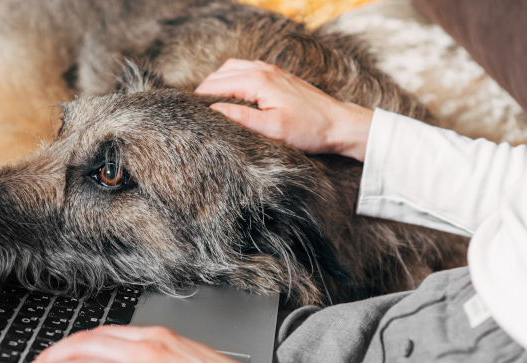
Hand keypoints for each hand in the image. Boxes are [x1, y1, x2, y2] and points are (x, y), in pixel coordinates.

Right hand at [195, 59, 373, 160]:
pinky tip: (232, 94)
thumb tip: (212, 109)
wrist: (340, 124)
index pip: (217, 84)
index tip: (186, 112)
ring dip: (218, 82)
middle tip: (192, 109)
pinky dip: (233, 79)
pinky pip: (247, 70)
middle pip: (222, 73)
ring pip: (234, 68)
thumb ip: (240, 117)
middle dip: (205, 88)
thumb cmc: (309, 130)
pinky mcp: (279, 76)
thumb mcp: (271, 129)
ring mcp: (272, 71)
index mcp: (259, 81)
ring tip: (208, 102)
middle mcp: (264, 70)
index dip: (199, 98)